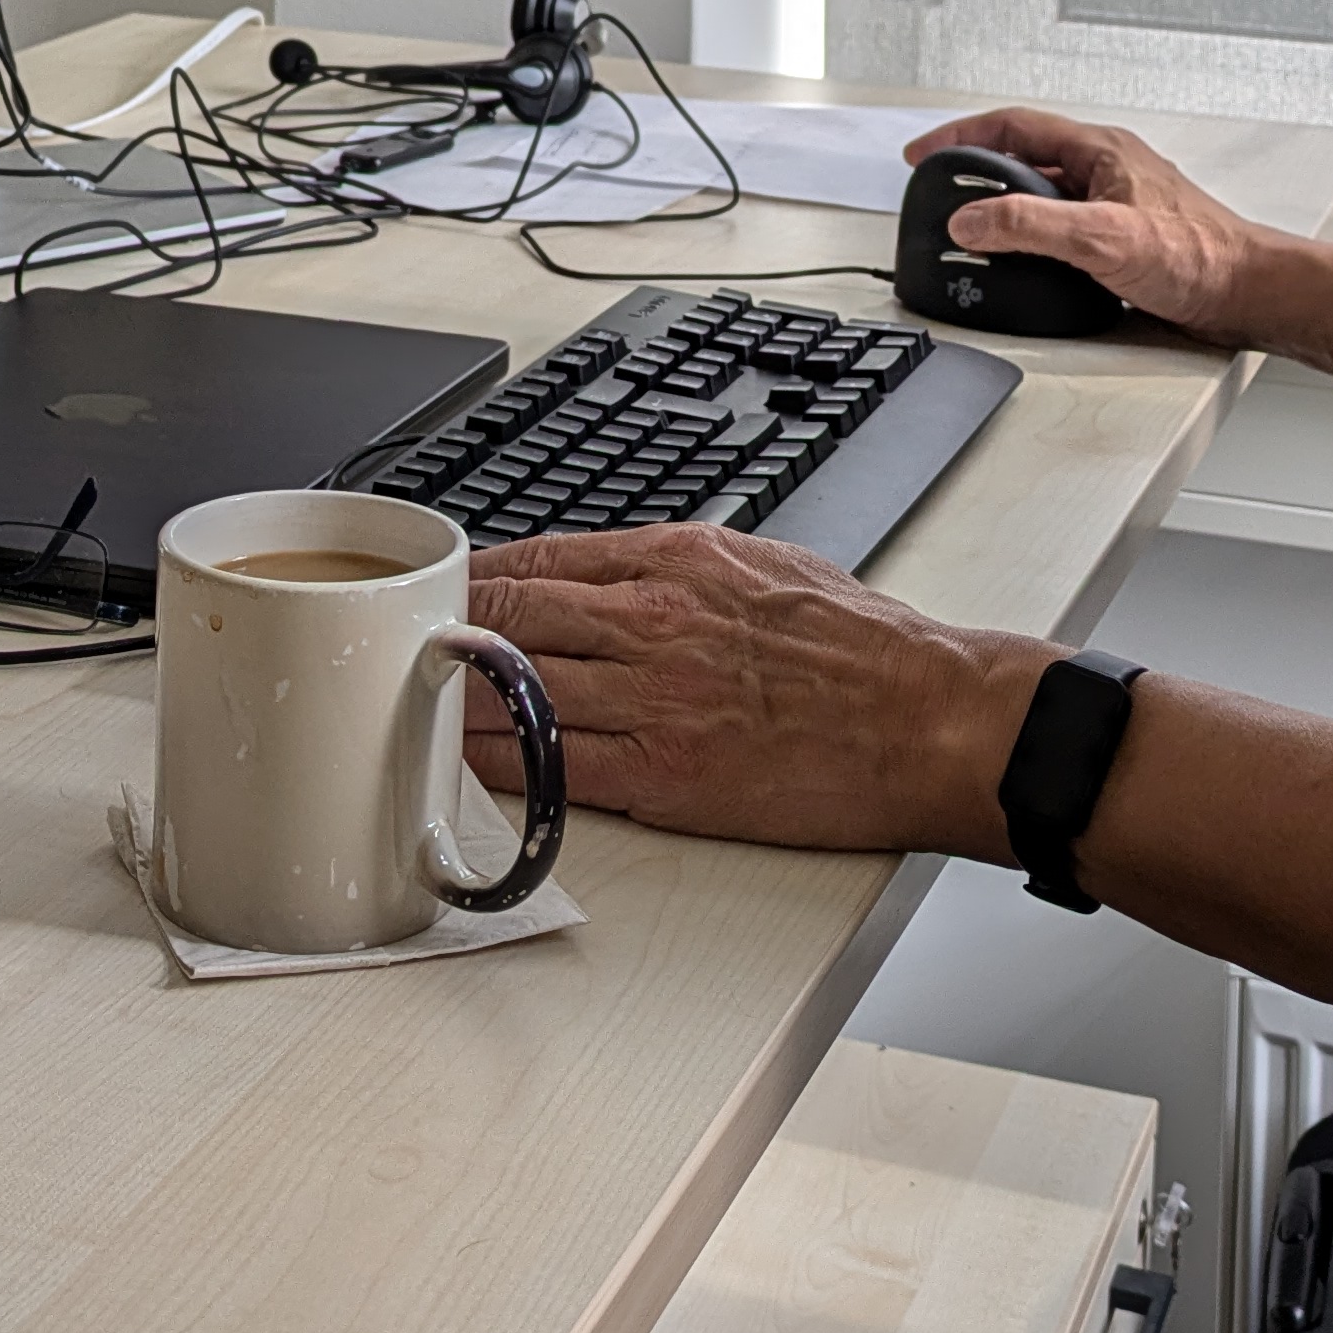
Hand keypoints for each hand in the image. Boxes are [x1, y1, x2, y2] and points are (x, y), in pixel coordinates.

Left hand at [464, 524, 1040, 857]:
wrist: (929, 717)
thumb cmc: (866, 648)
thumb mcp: (767, 564)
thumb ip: (686, 568)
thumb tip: (623, 575)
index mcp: (679, 561)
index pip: (542, 557)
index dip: (477, 574)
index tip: (444, 587)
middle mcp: (654, 622)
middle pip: (511, 614)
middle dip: (446, 627)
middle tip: (403, 640)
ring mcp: (654, 701)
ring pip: (518, 689)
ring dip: (457, 695)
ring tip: (414, 699)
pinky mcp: (666, 776)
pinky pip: (555, 766)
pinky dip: (502, 760)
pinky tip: (468, 758)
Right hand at [906, 105, 1286, 341]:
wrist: (1249, 294)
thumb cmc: (1199, 258)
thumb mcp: (1101, 238)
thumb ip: (1030, 226)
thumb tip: (971, 218)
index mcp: (1100, 151)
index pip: (1013, 126)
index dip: (961, 136)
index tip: (924, 154)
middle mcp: (1108, 170)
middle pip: (1025, 156)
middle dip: (977, 169)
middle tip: (941, 189)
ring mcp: (1117, 203)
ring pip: (1045, 192)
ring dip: (1005, 204)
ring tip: (973, 225)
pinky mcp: (1125, 239)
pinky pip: (1064, 225)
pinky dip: (1033, 235)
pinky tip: (1027, 260)